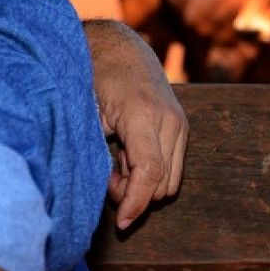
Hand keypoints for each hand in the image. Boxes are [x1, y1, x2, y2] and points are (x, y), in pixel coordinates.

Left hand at [82, 20, 187, 229]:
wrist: (118, 47)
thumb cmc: (94, 78)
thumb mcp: (87, 115)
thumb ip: (97, 154)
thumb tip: (108, 192)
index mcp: (143, 115)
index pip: (149, 173)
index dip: (135, 203)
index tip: (121, 223)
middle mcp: (169, 120)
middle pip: (161, 184)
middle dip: (134, 193)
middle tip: (107, 174)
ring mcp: (179, 123)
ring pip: (171, 181)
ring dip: (144, 184)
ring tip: (117, 163)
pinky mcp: (182, 126)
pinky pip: (173, 168)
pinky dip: (152, 172)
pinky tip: (128, 155)